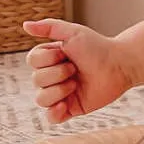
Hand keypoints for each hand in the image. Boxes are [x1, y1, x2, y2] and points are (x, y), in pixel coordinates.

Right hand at [23, 19, 137, 122]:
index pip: (32, 61)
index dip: (48, 59)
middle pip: (36, 80)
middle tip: (76, 68)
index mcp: (49, 58)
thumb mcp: (73, 32)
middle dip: (57, 73)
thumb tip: (24, 25)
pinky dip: (54, 113)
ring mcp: (60, 94)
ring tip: (76, 83)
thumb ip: (48, 27)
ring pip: (41, 99)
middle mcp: (52, 76)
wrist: (119, 65)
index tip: (66, 53)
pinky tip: (64, 106)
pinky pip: (51, 118)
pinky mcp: (70, 109)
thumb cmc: (97, 47)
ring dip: (59, 90)